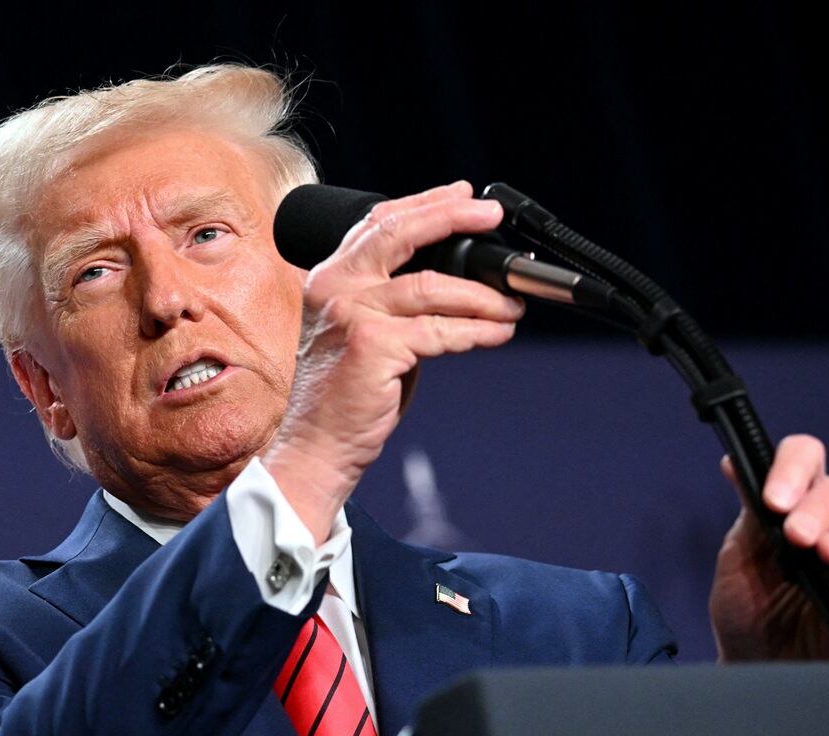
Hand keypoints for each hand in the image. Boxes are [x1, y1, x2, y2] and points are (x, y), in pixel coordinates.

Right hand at [263, 181, 524, 541]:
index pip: (379, 223)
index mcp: (329, 277)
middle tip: (490, 217)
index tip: (465, 196)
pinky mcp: (372, 345)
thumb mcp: (365, 330)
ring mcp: (350, 314)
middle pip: (400, 232)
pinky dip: (476, 332)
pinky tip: (498, 334)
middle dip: (452, 217)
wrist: (317, 446)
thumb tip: (459, 277)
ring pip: (431, 286)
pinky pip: (438, 331)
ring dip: (481, 295)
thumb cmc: (347, 393)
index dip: (426, 203)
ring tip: (510, 306)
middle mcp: (334, 287)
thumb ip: (395, 297)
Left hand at [709, 434, 828, 659]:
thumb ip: (748, 512)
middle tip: (793, 533)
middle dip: (815, 509)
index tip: (772, 497)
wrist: (750, 660)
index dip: (793, 467)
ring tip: (821, 553)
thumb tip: (734, 461)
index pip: (806, 460)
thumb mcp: (739, 554)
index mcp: (794, 504)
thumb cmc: (746, 605)